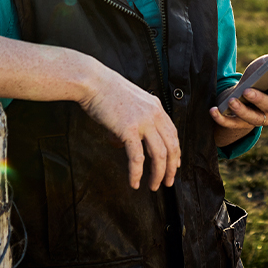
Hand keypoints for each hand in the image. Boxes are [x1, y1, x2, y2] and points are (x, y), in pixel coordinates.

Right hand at [79, 64, 180, 191]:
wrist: (92, 81)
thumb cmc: (105, 90)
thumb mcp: (129, 103)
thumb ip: (132, 121)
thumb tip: (123, 143)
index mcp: (155, 106)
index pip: (173, 133)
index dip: (176, 152)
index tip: (174, 166)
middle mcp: (154, 114)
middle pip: (171, 147)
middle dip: (171, 168)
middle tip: (168, 182)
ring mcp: (143, 122)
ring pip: (159, 155)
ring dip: (158, 174)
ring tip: (154, 186)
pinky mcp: (129, 129)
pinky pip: (136, 157)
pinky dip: (136, 173)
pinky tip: (134, 182)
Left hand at [210, 62, 267, 146]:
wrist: (242, 95)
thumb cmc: (256, 79)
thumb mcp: (261, 67)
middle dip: (259, 99)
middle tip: (247, 91)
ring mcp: (260, 118)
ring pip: (252, 118)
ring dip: (241, 110)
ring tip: (231, 101)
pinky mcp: (242, 124)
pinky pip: (232, 124)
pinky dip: (222, 118)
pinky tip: (213, 110)